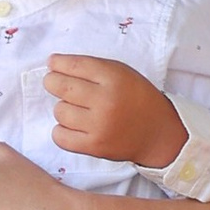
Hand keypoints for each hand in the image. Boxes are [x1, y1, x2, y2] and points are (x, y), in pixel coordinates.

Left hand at [45, 54, 186, 169]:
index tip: (52, 63)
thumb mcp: (122, 73)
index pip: (74, 65)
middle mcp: (106, 100)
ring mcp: (99, 125)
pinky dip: (61, 131)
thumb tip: (54, 64)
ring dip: (63, 108)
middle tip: (55, 83)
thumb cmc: (136, 98)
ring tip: (75, 109)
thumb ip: (92, 67)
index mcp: (114, 77)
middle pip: (61, 86)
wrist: (157, 132)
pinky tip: (73, 126)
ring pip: (59, 111)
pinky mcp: (94, 146)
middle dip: (52, 82)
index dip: (57, 63)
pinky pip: (60, 137)